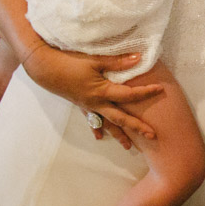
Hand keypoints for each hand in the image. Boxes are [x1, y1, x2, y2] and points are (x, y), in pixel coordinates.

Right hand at [23, 46, 162, 141]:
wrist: (44, 68)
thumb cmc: (69, 62)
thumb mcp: (95, 60)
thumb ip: (117, 62)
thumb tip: (139, 58)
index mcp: (101, 92)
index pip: (129, 95)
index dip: (146, 92)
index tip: (160, 89)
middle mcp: (96, 103)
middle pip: (120, 118)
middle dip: (137, 127)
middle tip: (153, 136)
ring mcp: (87, 106)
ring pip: (106, 123)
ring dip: (118, 134)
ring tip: (129, 147)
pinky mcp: (80, 104)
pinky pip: (91, 120)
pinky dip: (97, 128)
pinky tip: (99, 137)